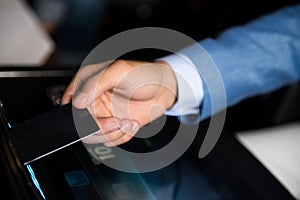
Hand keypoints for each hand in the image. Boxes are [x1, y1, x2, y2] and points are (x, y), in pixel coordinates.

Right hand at [61, 60, 176, 145]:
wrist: (164, 90)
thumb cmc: (144, 74)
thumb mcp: (119, 71)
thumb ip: (96, 83)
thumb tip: (77, 101)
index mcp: (86, 82)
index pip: (70, 104)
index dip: (81, 115)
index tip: (97, 116)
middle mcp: (92, 100)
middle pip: (80, 126)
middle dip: (101, 128)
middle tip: (117, 120)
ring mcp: (102, 115)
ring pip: (94, 137)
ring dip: (114, 133)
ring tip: (127, 121)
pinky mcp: (113, 125)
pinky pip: (110, 141)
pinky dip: (123, 136)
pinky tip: (131, 123)